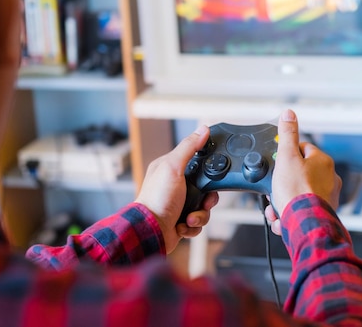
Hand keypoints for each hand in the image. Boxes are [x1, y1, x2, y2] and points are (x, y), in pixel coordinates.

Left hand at [135, 125, 218, 253]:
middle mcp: (175, 186)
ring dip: (199, 215)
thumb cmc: (156, 200)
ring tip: (188, 217)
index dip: (207, 172)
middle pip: (205, 189)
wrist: (150, 233)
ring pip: (204, 208)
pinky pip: (198, 223)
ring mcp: (179, 204)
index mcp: (170, 170)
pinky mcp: (181, 220)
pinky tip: (182, 225)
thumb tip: (202, 129)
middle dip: (206, 200)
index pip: (197, 164)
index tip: (210, 179)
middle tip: (202, 202)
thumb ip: (188, 147)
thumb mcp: (173, 167)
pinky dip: (193, 227)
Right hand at [266, 109, 340, 234]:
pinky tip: (282, 218)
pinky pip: (301, 210)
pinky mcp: (321, 213)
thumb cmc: (298, 192)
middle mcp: (328, 178)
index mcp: (322, 162)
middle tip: (274, 189)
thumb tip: (288, 114)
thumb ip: (287, 135)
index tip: (277, 163)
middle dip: (282, 183)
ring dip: (282, 200)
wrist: (305, 225)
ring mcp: (326, 197)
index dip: (286, 156)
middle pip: (298, 174)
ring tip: (276, 207)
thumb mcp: (287, 157)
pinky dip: (289, 213)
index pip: (302, 149)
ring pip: (297, 193)